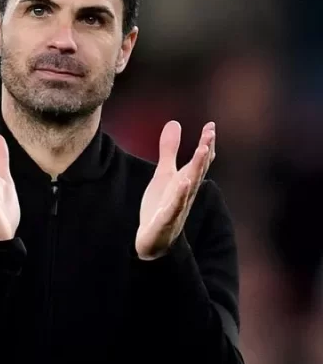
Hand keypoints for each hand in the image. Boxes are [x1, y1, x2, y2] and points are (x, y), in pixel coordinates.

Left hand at [135, 121, 215, 259]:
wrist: (153, 241)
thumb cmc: (161, 206)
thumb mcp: (163, 174)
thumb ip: (169, 150)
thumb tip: (174, 122)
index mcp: (186, 181)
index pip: (199, 161)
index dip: (205, 143)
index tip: (211, 125)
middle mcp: (186, 192)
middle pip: (197, 170)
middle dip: (204, 151)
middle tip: (210, 133)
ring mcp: (178, 206)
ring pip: (190, 186)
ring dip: (197, 168)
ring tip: (202, 150)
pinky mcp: (166, 219)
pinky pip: (175, 206)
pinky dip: (180, 195)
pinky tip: (184, 182)